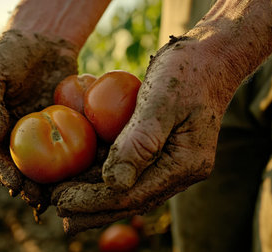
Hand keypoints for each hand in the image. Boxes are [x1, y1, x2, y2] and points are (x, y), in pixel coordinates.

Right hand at [0, 29, 77, 211]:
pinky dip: (72, 161)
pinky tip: (81, 173)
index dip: (2, 172)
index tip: (14, 185)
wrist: (42, 39)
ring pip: (43, 163)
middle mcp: (14, 134)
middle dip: (27, 186)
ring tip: (59, 197)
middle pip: (19, 167)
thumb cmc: (8, 53)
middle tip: (38, 200)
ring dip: (49, 182)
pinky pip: (67, 146)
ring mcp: (39, 132)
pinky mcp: (62, 126)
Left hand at [52, 35, 240, 234]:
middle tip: (60, 215)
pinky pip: (132, 171)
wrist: (211, 55)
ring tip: (65, 203)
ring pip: (130, 188)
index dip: (95, 201)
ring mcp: (173, 161)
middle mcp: (180, 169)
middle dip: (93, 209)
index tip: (62, 203)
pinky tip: (83, 178)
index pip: (133, 193)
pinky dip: (105, 177)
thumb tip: (114, 183)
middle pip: (131, 199)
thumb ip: (140, 141)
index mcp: (185, 163)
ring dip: (96, 197)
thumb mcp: (162, 100)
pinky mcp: (163, 150)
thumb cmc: (187, 70)